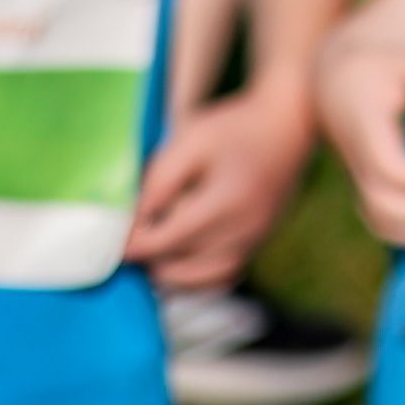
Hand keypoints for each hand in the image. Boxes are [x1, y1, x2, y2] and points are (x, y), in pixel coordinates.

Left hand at [125, 76, 315, 289]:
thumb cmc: (236, 126)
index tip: (114, 237)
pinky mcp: (260, 242)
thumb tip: (134, 221)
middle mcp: (243, 231)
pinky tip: (183, 256)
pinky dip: (197, 276)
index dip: (132, 244)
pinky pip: (222, 277)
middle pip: (179, 268)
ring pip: (200, 281)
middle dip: (149, 258)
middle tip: (135, 236)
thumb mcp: (190, 140)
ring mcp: (255, 241)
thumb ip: (159, 181)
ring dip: (171, 272)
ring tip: (156, 248)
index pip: (165, 242)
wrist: (290, 123)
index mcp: (225, 203)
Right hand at [318, 25, 404, 247]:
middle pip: (382, 201)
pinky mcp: (368, 189)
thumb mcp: (399, 60)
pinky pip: (382, 224)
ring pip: (380, 220)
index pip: (384, 162)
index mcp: (368, 129)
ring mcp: (361, 179)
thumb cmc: (372, 71)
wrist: (332, 87)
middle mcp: (360, 160)